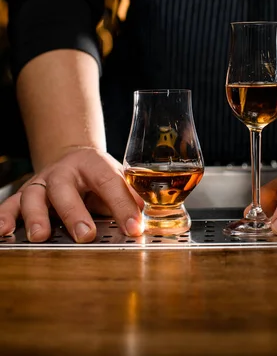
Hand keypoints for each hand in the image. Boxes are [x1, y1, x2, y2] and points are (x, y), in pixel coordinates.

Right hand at [0, 148, 143, 242]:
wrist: (71, 158)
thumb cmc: (97, 175)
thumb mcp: (117, 178)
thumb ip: (129, 197)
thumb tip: (144, 220)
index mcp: (93, 164)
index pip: (109, 182)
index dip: (123, 206)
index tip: (134, 228)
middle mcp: (64, 172)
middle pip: (65, 189)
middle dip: (74, 213)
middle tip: (85, 235)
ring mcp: (42, 183)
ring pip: (34, 196)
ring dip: (36, 216)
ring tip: (40, 236)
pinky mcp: (24, 195)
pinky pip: (10, 205)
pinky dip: (4, 217)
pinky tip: (3, 231)